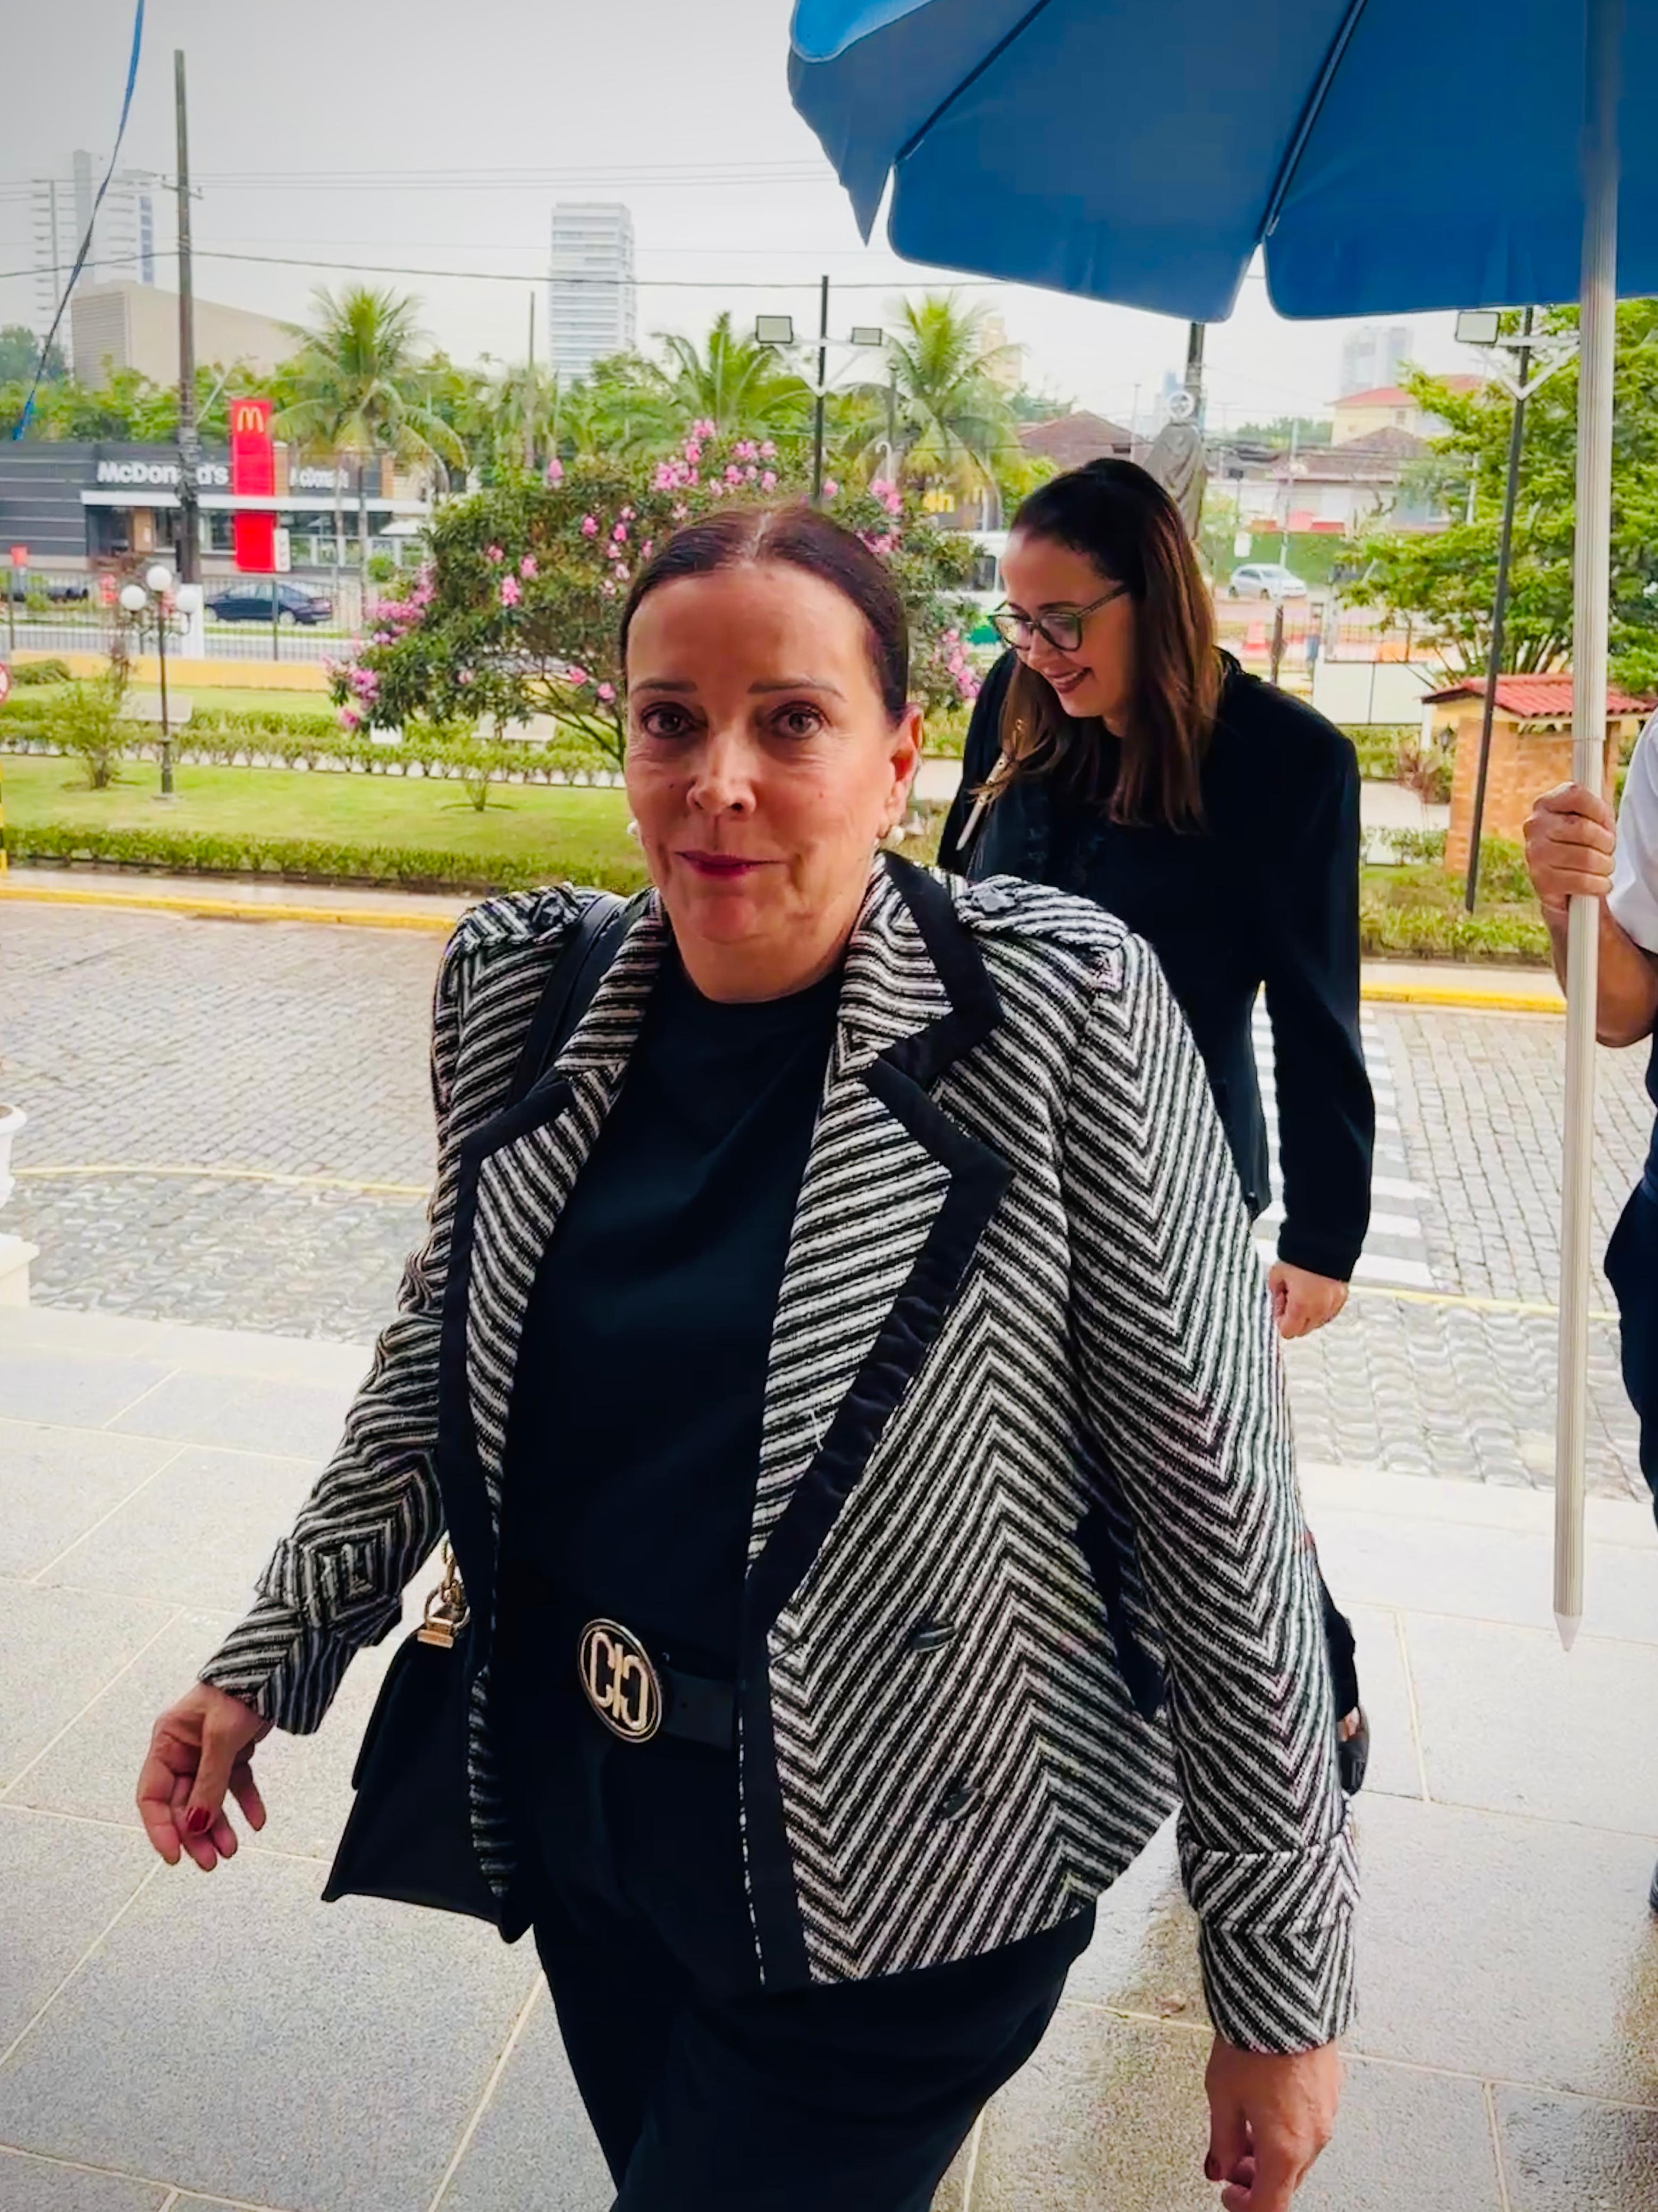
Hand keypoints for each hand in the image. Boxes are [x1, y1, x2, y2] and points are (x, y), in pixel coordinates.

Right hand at [137, 1682, 270, 1870]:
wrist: (279, 1664)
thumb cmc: (241, 1688)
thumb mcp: (221, 1737)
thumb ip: (210, 1782)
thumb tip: (199, 1824)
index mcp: (167, 1741)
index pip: (153, 1795)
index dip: (160, 1828)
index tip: (173, 1854)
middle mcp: (184, 1748)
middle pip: (183, 1803)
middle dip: (195, 1833)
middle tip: (209, 1860)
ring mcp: (208, 1751)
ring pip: (209, 1798)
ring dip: (219, 1825)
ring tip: (232, 1850)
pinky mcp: (234, 1751)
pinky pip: (236, 1784)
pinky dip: (246, 1802)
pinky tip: (257, 1821)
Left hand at [1204, 2037, 1340, 2209]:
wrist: (1286, 1997)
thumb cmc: (1254, 2042)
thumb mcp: (1222, 2096)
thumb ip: (1221, 2140)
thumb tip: (1219, 2165)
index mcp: (1285, 2150)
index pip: (1269, 2206)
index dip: (1244, 2208)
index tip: (1228, 2195)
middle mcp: (1313, 2138)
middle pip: (1285, 2181)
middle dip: (1255, 2177)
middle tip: (1229, 2160)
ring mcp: (1327, 2114)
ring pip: (1298, 2153)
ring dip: (1271, 2151)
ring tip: (1243, 2125)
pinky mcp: (1331, 2090)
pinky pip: (1309, 2125)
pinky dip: (1287, 2127)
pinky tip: (1265, 2103)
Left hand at [1268, 1263, 1347, 1339]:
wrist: (1326, 1242)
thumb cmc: (1302, 1256)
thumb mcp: (1277, 1274)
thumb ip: (1274, 1293)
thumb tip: (1277, 1300)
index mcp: (1301, 1307)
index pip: (1288, 1332)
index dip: (1280, 1321)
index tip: (1279, 1308)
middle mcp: (1319, 1310)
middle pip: (1303, 1330)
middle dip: (1294, 1319)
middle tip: (1289, 1299)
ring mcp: (1333, 1305)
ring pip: (1317, 1323)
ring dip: (1308, 1314)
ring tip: (1303, 1293)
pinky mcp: (1342, 1298)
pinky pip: (1329, 1312)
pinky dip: (1321, 1308)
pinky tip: (1315, 1292)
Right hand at [1524, 782, 1615, 920]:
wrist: (1565, 884)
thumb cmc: (1582, 845)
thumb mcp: (1590, 818)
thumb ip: (1595, 801)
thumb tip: (1598, 786)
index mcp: (1546, 803)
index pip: (1577, 794)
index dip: (1600, 810)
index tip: (1606, 824)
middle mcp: (1535, 826)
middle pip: (1584, 829)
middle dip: (1607, 843)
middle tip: (1608, 850)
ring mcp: (1535, 854)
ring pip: (1586, 857)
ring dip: (1605, 866)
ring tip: (1603, 868)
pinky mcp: (1540, 881)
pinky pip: (1581, 881)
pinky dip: (1598, 885)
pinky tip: (1598, 883)